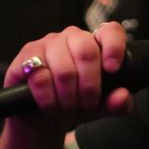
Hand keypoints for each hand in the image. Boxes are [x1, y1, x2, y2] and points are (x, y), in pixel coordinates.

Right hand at [3, 23, 132, 129]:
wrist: (41, 118)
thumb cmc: (74, 105)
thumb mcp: (99, 108)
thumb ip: (116, 104)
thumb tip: (123, 96)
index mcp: (94, 43)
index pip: (110, 31)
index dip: (114, 47)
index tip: (113, 70)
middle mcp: (71, 37)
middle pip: (86, 51)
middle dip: (89, 85)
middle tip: (87, 103)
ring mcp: (47, 44)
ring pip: (63, 69)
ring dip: (68, 97)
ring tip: (68, 107)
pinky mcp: (25, 57)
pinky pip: (40, 77)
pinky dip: (49, 99)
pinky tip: (51, 106)